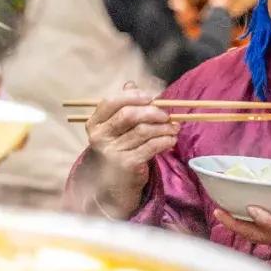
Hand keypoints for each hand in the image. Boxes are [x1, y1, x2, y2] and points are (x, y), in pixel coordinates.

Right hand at [85, 82, 178, 218]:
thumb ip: (123, 106)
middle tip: (167, 116)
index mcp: (95, 124)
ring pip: (143, 131)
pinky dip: (165, 141)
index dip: (132, 96)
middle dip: (153, 112)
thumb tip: (130, 84)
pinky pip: (151, 147)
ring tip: (174, 128)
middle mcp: (100, 137)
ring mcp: (112, 152)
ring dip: (164, 128)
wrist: (114, 186)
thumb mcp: (116, 129)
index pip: (110, 102)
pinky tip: (171, 140)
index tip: (150, 97)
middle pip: (129, 115)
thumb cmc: (118, 151)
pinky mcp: (127, 165)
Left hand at [214, 165, 270, 270]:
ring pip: (258, 237)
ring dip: (238, 226)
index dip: (265, 220)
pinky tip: (239, 217)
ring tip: (220, 212)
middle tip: (218, 212)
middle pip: (258, 236)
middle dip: (237, 225)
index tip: (251, 208)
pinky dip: (248, 227)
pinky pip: (262, 235)